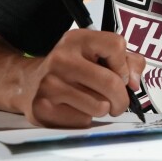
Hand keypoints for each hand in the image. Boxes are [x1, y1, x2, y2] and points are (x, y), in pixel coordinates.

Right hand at [18, 30, 145, 127]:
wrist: (28, 84)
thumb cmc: (70, 69)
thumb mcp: (94, 53)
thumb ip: (126, 61)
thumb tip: (134, 81)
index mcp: (77, 39)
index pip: (116, 45)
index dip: (125, 65)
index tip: (122, 76)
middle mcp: (62, 59)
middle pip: (111, 82)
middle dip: (122, 98)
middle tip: (119, 102)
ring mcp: (51, 84)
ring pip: (100, 106)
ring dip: (103, 109)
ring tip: (93, 103)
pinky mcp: (44, 109)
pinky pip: (84, 121)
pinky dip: (86, 119)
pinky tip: (75, 109)